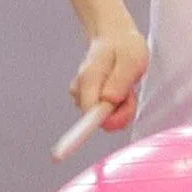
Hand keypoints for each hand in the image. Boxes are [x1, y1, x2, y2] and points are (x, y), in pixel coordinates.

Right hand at [68, 24, 148, 138]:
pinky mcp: (89, 100)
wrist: (114, 36)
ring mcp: (83, 96)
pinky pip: (106, 114)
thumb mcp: (131, 59)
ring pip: (105, 117)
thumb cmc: (125, 47)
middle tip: (131, 92)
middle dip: (121, 112)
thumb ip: (121, 80)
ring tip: (126, 84)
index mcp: (90, 80)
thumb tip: (109, 101)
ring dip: (121, 107)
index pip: (88, 112)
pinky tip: (120, 87)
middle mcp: (82, 90)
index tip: (59, 155)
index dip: (85, 130)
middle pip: (100, 120)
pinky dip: (119, 105)